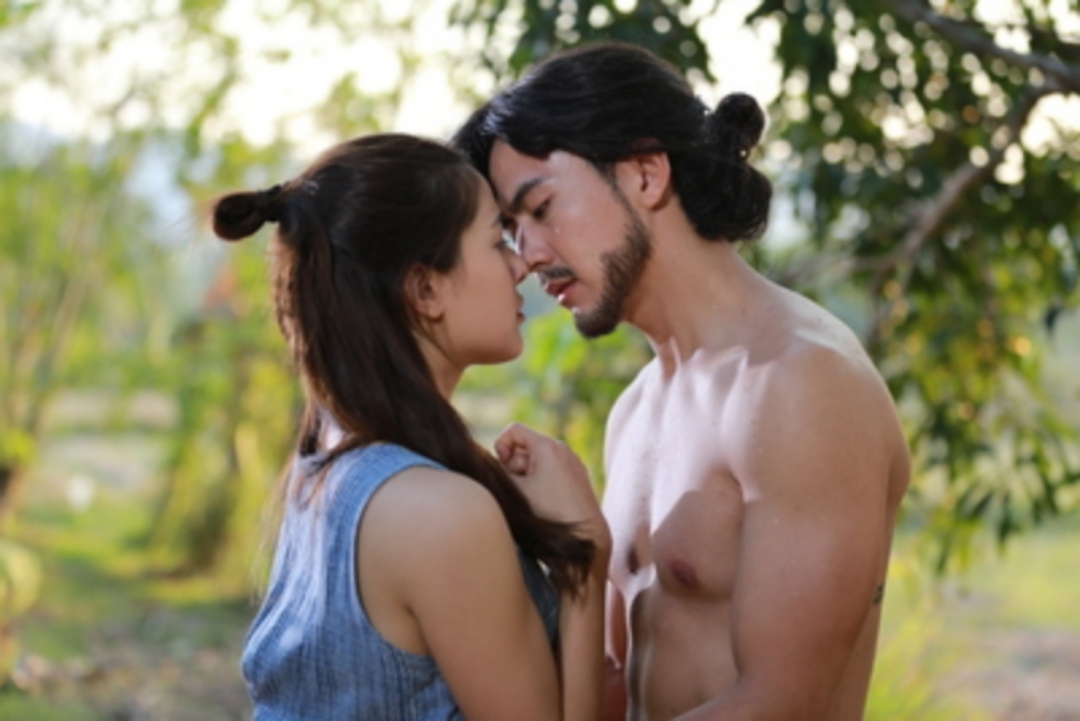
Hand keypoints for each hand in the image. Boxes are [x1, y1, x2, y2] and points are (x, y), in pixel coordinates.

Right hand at [494, 424, 609, 551]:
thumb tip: (492, 461)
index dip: (501, 445)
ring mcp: (573, 461)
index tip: (503, 467)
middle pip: (526, 447)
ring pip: (538, 460)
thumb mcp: (517, 490)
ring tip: (534, 498)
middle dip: (516, 465)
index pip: (514, 430)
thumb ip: (500, 471)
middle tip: (520, 488)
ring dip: (529, 475)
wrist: (586, 534)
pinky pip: (552, 469)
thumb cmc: (549, 512)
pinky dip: (543, 480)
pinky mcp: (578, 475)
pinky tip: (546, 501)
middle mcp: (563, 449)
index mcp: (547, 447)